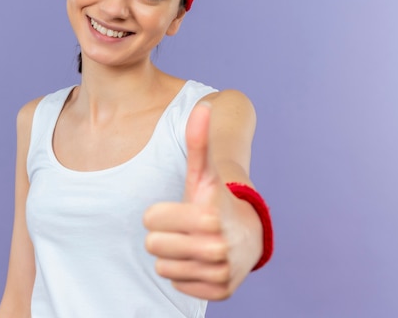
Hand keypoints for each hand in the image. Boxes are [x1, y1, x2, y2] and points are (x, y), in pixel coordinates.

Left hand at [143, 101, 251, 299]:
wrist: (249, 234)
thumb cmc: (215, 199)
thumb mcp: (202, 173)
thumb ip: (198, 141)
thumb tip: (202, 105)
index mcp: (206, 216)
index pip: (149, 220)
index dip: (159, 213)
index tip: (179, 208)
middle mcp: (215, 247)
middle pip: (152, 246)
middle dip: (164, 235)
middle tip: (184, 228)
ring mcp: (219, 272)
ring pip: (162, 267)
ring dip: (173, 255)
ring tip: (192, 243)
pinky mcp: (220, 292)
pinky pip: (177, 285)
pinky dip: (185, 274)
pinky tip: (199, 261)